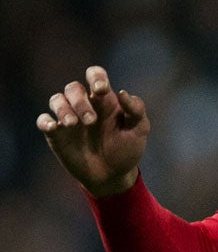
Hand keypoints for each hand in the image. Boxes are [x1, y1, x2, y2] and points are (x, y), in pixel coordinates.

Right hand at [37, 66, 147, 196]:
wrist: (113, 176)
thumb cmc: (126, 149)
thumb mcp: (139, 130)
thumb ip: (136, 111)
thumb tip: (123, 93)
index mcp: (104, 100)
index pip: (95, 75)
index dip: (96, 76)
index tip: (101, 89)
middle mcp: (84, 105)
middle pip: (73, 88)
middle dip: (80, 101)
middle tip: (91, 121)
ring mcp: (68, 118)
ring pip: (56, 100)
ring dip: (63, 109)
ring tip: (73, 124)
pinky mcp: (56, 133)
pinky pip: (43, 120)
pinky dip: (45, 121)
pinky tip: (53, 127)